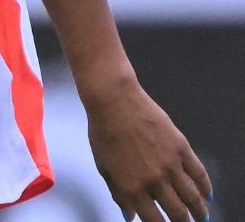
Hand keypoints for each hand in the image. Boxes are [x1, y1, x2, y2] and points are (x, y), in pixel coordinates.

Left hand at [82, 74, 211, 221]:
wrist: (114, 101)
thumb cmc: (103, 133)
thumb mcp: (104, 167)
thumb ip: (118, 194)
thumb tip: (129, 216)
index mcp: (131, 187)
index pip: (153, 220)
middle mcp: (153, 179)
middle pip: (177, 213)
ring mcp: (169, 164)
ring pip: (192, 197)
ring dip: (200, 211)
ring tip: (202, 217)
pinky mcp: (181, 148)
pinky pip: (199, 174)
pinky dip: (205, 187)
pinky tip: (206, 195)